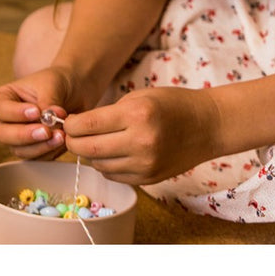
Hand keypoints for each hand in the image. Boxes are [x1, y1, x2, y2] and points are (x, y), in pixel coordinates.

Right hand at [0, 66, 84, 159]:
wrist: (74, 92)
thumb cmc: (56, 82)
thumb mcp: (51, 84)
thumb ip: (47, 102)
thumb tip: (48, 119)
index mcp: (3, 98)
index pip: (1, 109)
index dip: (16, 113)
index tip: (36, 111)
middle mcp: (6, 121)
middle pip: (5, 135)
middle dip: (27, 135)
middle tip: (46, 131)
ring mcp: (18, 138)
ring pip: (21, 150)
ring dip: (41, 146)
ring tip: (60, 135)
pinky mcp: (33, 149)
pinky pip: (37, 158)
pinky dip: (50, 152)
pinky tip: (62, 142)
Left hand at [62, 87, 220, 185]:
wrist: (207, 125)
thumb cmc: (171, 104)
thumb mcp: (138, 97)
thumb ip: (107, 113)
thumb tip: (76, 127)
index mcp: (135, 115)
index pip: (86, 125)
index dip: (70, 125)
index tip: (67, 122)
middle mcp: (140, 143)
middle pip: (88, 149)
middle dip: (73, 142)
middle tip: (71, 135)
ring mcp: (146, 164)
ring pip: (99, 165)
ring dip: (90, 155)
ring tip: (93, 142)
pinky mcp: (150, 178)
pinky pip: (115, 176)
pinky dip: (106, 166)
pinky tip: (110, 153)